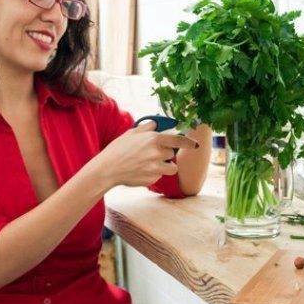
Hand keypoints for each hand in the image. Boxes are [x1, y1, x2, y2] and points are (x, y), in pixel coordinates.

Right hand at [82, 121, 196, 189]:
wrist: (108, 169)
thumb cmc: (117, 149)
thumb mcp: (131, 133)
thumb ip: (146, 128)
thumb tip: (156, 123)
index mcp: (153, 139)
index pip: (178, 139)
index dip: (189, 142)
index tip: (196, 145)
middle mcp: (157, 153)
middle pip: (172, 154)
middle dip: (166, 154)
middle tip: (152, 154)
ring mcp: (155, 168)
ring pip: (171, 168)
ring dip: (165, 166)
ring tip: (151, 164)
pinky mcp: (152, 179)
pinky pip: (160, 176)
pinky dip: (154, 174)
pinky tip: (141, 171)